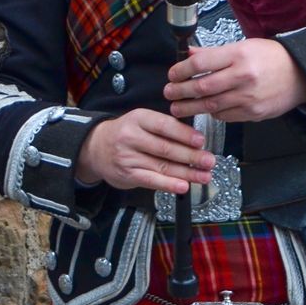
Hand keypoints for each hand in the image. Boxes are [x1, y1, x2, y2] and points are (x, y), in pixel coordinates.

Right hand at [75, 108, 216, 194]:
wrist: (96, 148)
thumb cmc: (127, 134)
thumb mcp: (142, 122)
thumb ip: (164, 128)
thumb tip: (195, 140)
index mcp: (139, 118)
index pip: (164, 126)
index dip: (184, 134)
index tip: (201, 141)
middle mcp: (132, 136)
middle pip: (166, 148)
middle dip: (191, 156)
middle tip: (209, 161)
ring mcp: (129, 157)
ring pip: (162, 166)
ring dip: (187, 173)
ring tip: (204, 176)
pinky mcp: (129, 174)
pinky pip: (152, 181)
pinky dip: (169, 184)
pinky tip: (184, 186)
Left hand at [165, 40, 305, 123]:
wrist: (300, 76)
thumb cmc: (272, 58)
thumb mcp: (244, 46)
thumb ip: (216, 54)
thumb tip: (191, 55)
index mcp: (238, 55)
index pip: (200, 63)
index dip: (181, 70)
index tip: (171, 75)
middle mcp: (242, 77)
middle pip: (202, 87)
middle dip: (181, 92)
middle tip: (168, 94)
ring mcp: (248, 98)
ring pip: (212, 106)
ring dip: (191, 108)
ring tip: (178, 108)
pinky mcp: (253, 113)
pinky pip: (226, 116)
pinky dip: (213, 113)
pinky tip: (205, 110)